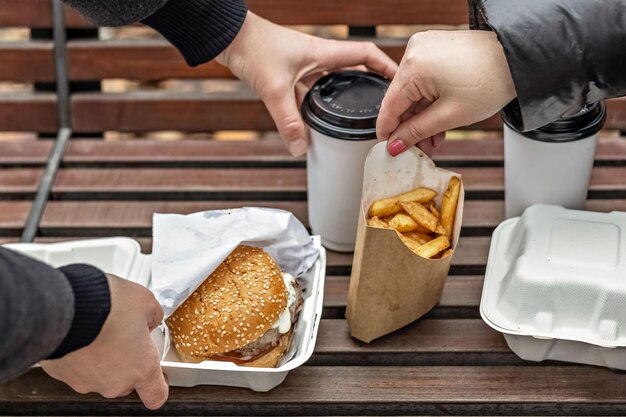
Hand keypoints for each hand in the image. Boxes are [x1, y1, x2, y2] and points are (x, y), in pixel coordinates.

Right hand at [40, 275, 167, 409]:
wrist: (65, 305)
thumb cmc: (108, 305)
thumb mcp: (146, 301)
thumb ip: (152, 316)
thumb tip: (148, 319)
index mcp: (142, 368)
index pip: (155, 395)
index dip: (158, 386)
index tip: (159, 376)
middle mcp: (114, 382)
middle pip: (126, 381)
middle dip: (127, 362)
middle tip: (124, 337)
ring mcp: (86, 382)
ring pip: (99, 374)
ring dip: (101, 357)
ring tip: (100, 331)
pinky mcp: (61, 375)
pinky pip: (75, 367)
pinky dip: (79, 354)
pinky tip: (80, 333)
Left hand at [218, 11, 397, 155]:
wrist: (229, 37)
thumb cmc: (253, 48)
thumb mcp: (275, 88)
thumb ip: (288, 120)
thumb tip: (300, 147)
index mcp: (324, 53)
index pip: (366, 55)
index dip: (386, 66)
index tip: (400, 80)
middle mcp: (318, 57)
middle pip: (354, 69)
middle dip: (369, 85)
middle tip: (381, 105)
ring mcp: (305, 64)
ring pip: (332, 80)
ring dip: (343, 95)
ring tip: (355, 115)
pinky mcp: (291, 71)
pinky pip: (312, 88)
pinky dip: (318, 102)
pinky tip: (316, 119)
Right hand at [377, 30, 515, 155]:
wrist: (518, 60)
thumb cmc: (492, 80)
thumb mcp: (449, 116)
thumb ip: (417, 131)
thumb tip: (396, 144)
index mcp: (413, 66)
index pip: (389, 107)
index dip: (389, 132)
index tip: (390, 149)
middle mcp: (415, 52)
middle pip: (401, 99)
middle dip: (411, 127)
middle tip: (417, 149)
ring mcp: (425, 48)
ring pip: (413, 91)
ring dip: (422, 117)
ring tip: (433, 139)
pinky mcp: (435, 49)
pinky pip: (424, 80)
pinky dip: (429, 100)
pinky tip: (438, 121)